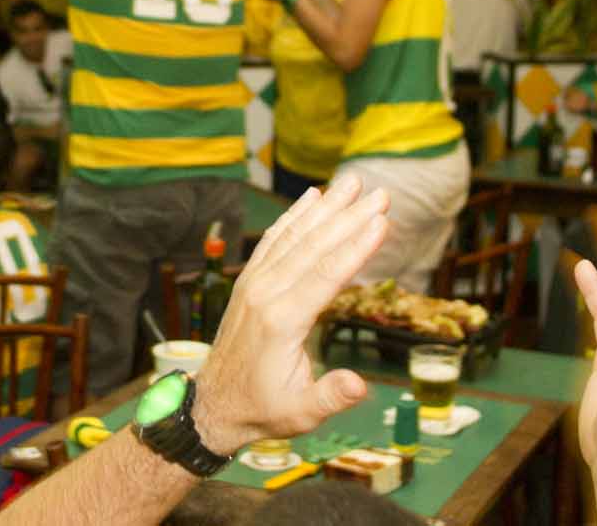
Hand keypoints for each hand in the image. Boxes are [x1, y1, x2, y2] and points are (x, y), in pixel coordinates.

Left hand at [192, 175, 390, 454]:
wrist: (214, 403)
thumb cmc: (262, 409)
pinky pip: (273, 240)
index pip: (326, 275)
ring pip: (293, 237)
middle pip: (314, 247)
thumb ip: (331, 396)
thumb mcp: (301, 413)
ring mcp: (254, 283)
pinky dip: (293, 216)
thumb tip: (360, 384)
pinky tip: (312, 198)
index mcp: (281, 321)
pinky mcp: (249, 281)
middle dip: (350, 217)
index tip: (382, 221)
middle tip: (381, 193)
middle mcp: (265, 293)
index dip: (356, 247)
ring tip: (352, 183)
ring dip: (325, 208)